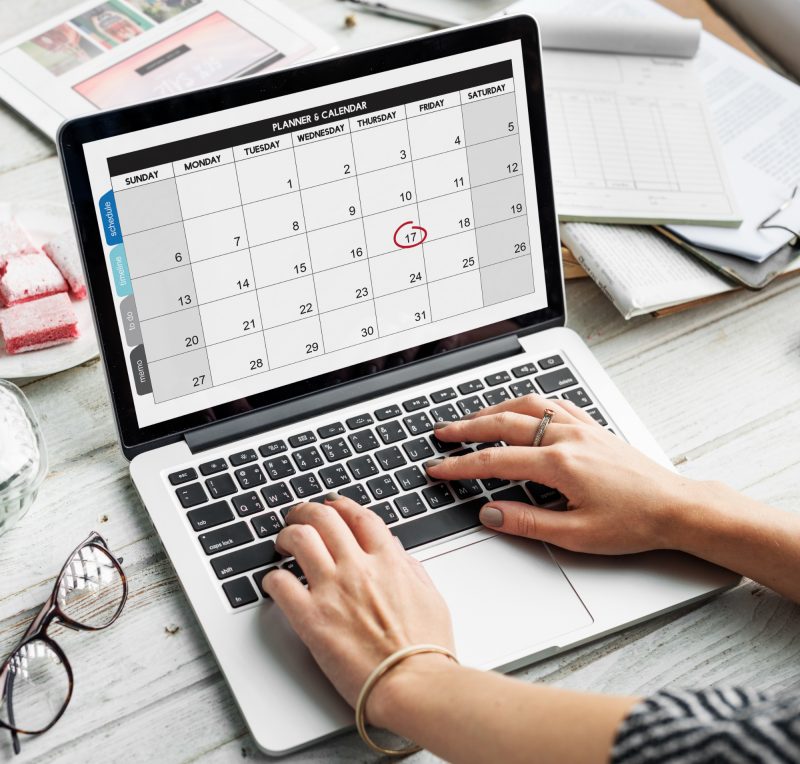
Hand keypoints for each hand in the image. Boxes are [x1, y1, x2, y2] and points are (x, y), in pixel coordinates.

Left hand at [262, 496, 453, 725]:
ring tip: (282, 543)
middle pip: (324, 518)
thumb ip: (410, 569)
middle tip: (298, 517)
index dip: (341, 505)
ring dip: (287, 535)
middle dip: (306, 511)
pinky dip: (272, 578)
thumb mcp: (431, 597)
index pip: (358, 516)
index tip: (332, 505)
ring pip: (299, 539)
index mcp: (389, 561)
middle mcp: (358, 568)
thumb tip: (396, 553)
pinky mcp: (311, 619)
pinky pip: (280, 583)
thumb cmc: (425, 650)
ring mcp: (333, 590)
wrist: (413, 683)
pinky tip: (274, 582)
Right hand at [426, 394, 706, 554]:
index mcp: (559, 464)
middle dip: (466, 427)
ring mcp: (581, 428)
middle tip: (442, 433)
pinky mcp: (593, 428)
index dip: (460, 465)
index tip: (438, 467)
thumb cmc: (634, 522)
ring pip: (527, 406)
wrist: (676, 507)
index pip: (495, 460)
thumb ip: (527, 522)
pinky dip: (528, 403)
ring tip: (472, 417)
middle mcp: (567, 438)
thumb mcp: (576, 535)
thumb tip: (490, 514)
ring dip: (494, 409)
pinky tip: (521, 409)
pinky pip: (553, 404)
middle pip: (503, 424)